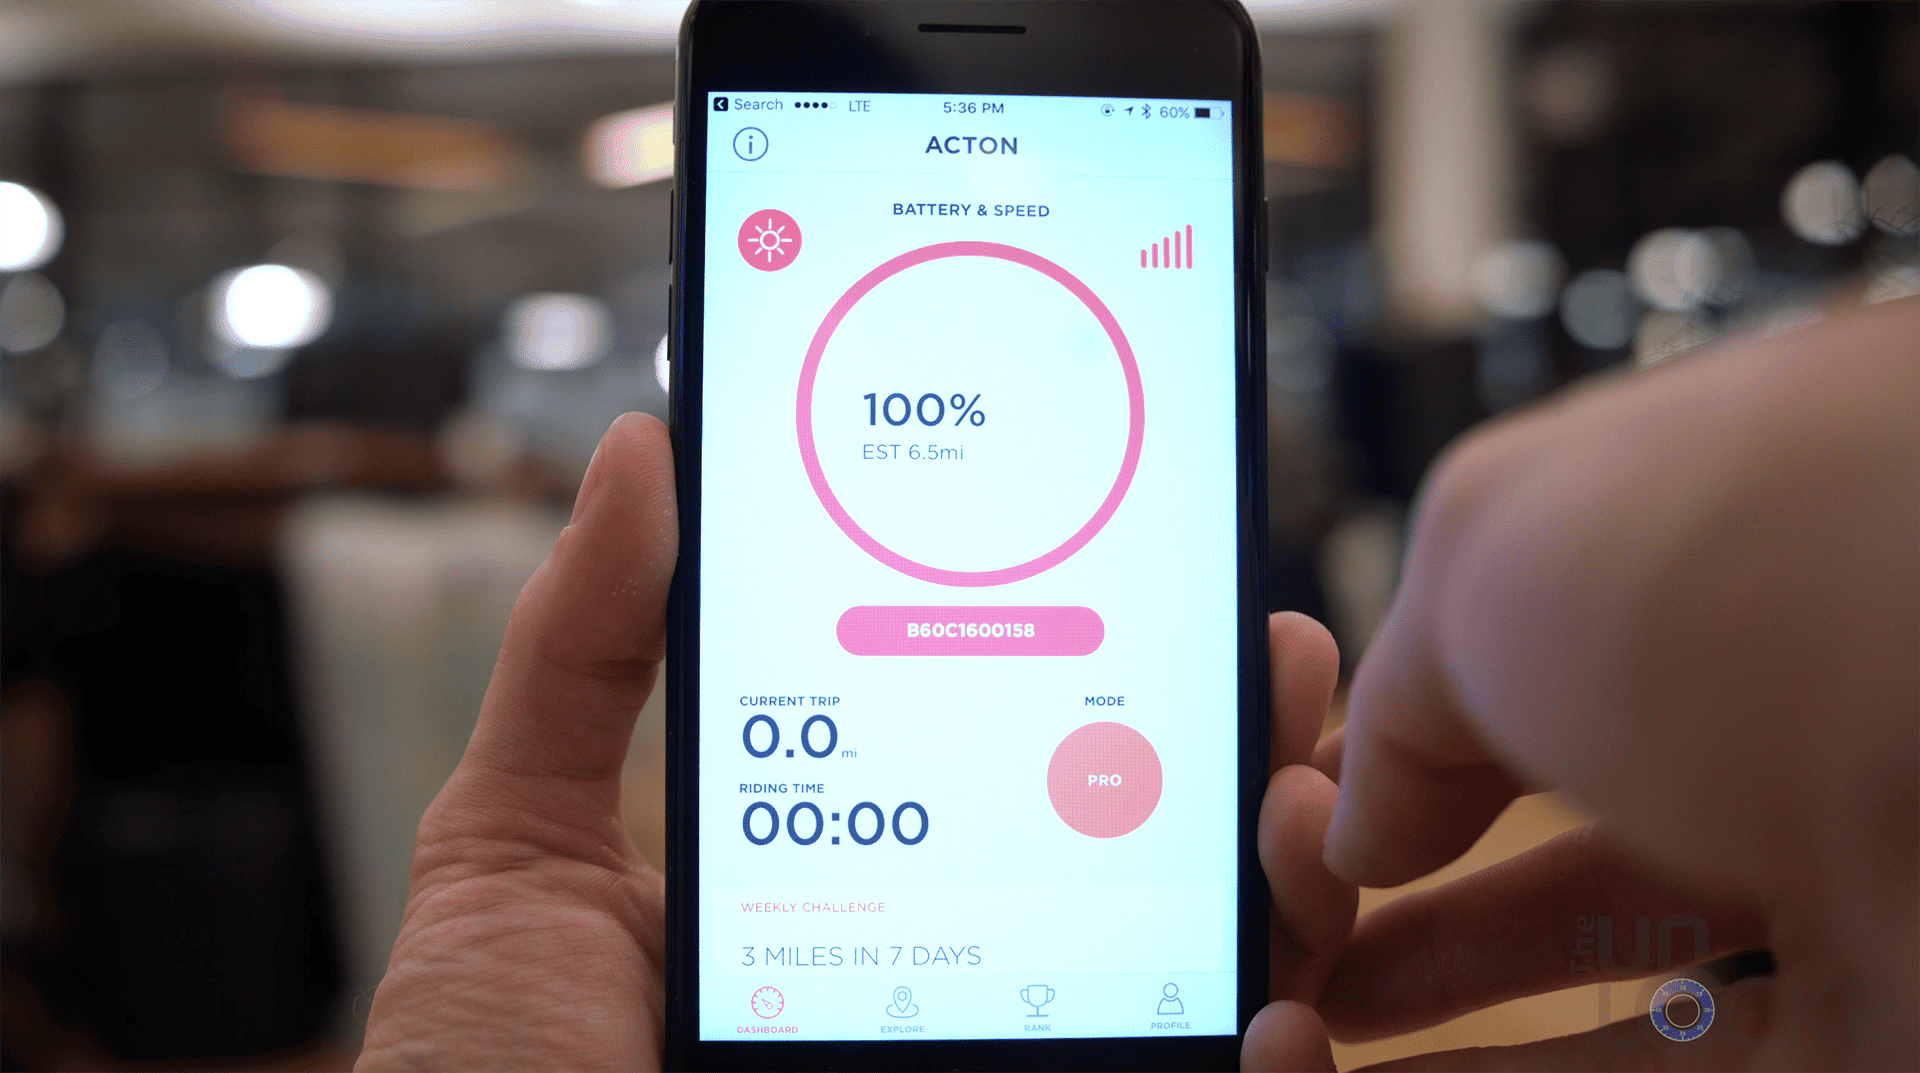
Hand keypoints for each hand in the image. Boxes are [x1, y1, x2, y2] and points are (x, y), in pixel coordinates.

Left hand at [344, 414, 1364, 1072]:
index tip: (1186, 582)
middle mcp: (978, 993)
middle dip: (1250, 759)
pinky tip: (1276, 1025)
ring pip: (1221, 995)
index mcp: (880, 901)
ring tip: (1294, 810)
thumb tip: (644, 454)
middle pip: (1160, 875)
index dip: (1128, 683)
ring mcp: (1027, 1064)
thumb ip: (585, 655)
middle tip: (1278, 663)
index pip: (1034, 777)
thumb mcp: (519, 846)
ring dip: (1297, 896)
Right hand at [1245, 299, 1919, 1068]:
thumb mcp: (1492, 554)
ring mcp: (1842, 894)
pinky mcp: (1879, 1037)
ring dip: (1446, 1022)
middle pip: (1557, 837)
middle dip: (1400, 897)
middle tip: (1294, 941)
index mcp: (1701, 566)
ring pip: (1617, 986)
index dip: (1396, 743)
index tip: (1296, 807)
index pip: (1525, 674)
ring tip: (1308, 1036)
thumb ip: (1401, 691)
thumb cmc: (1757, 557)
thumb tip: (1355, 819)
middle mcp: (1778, 725)